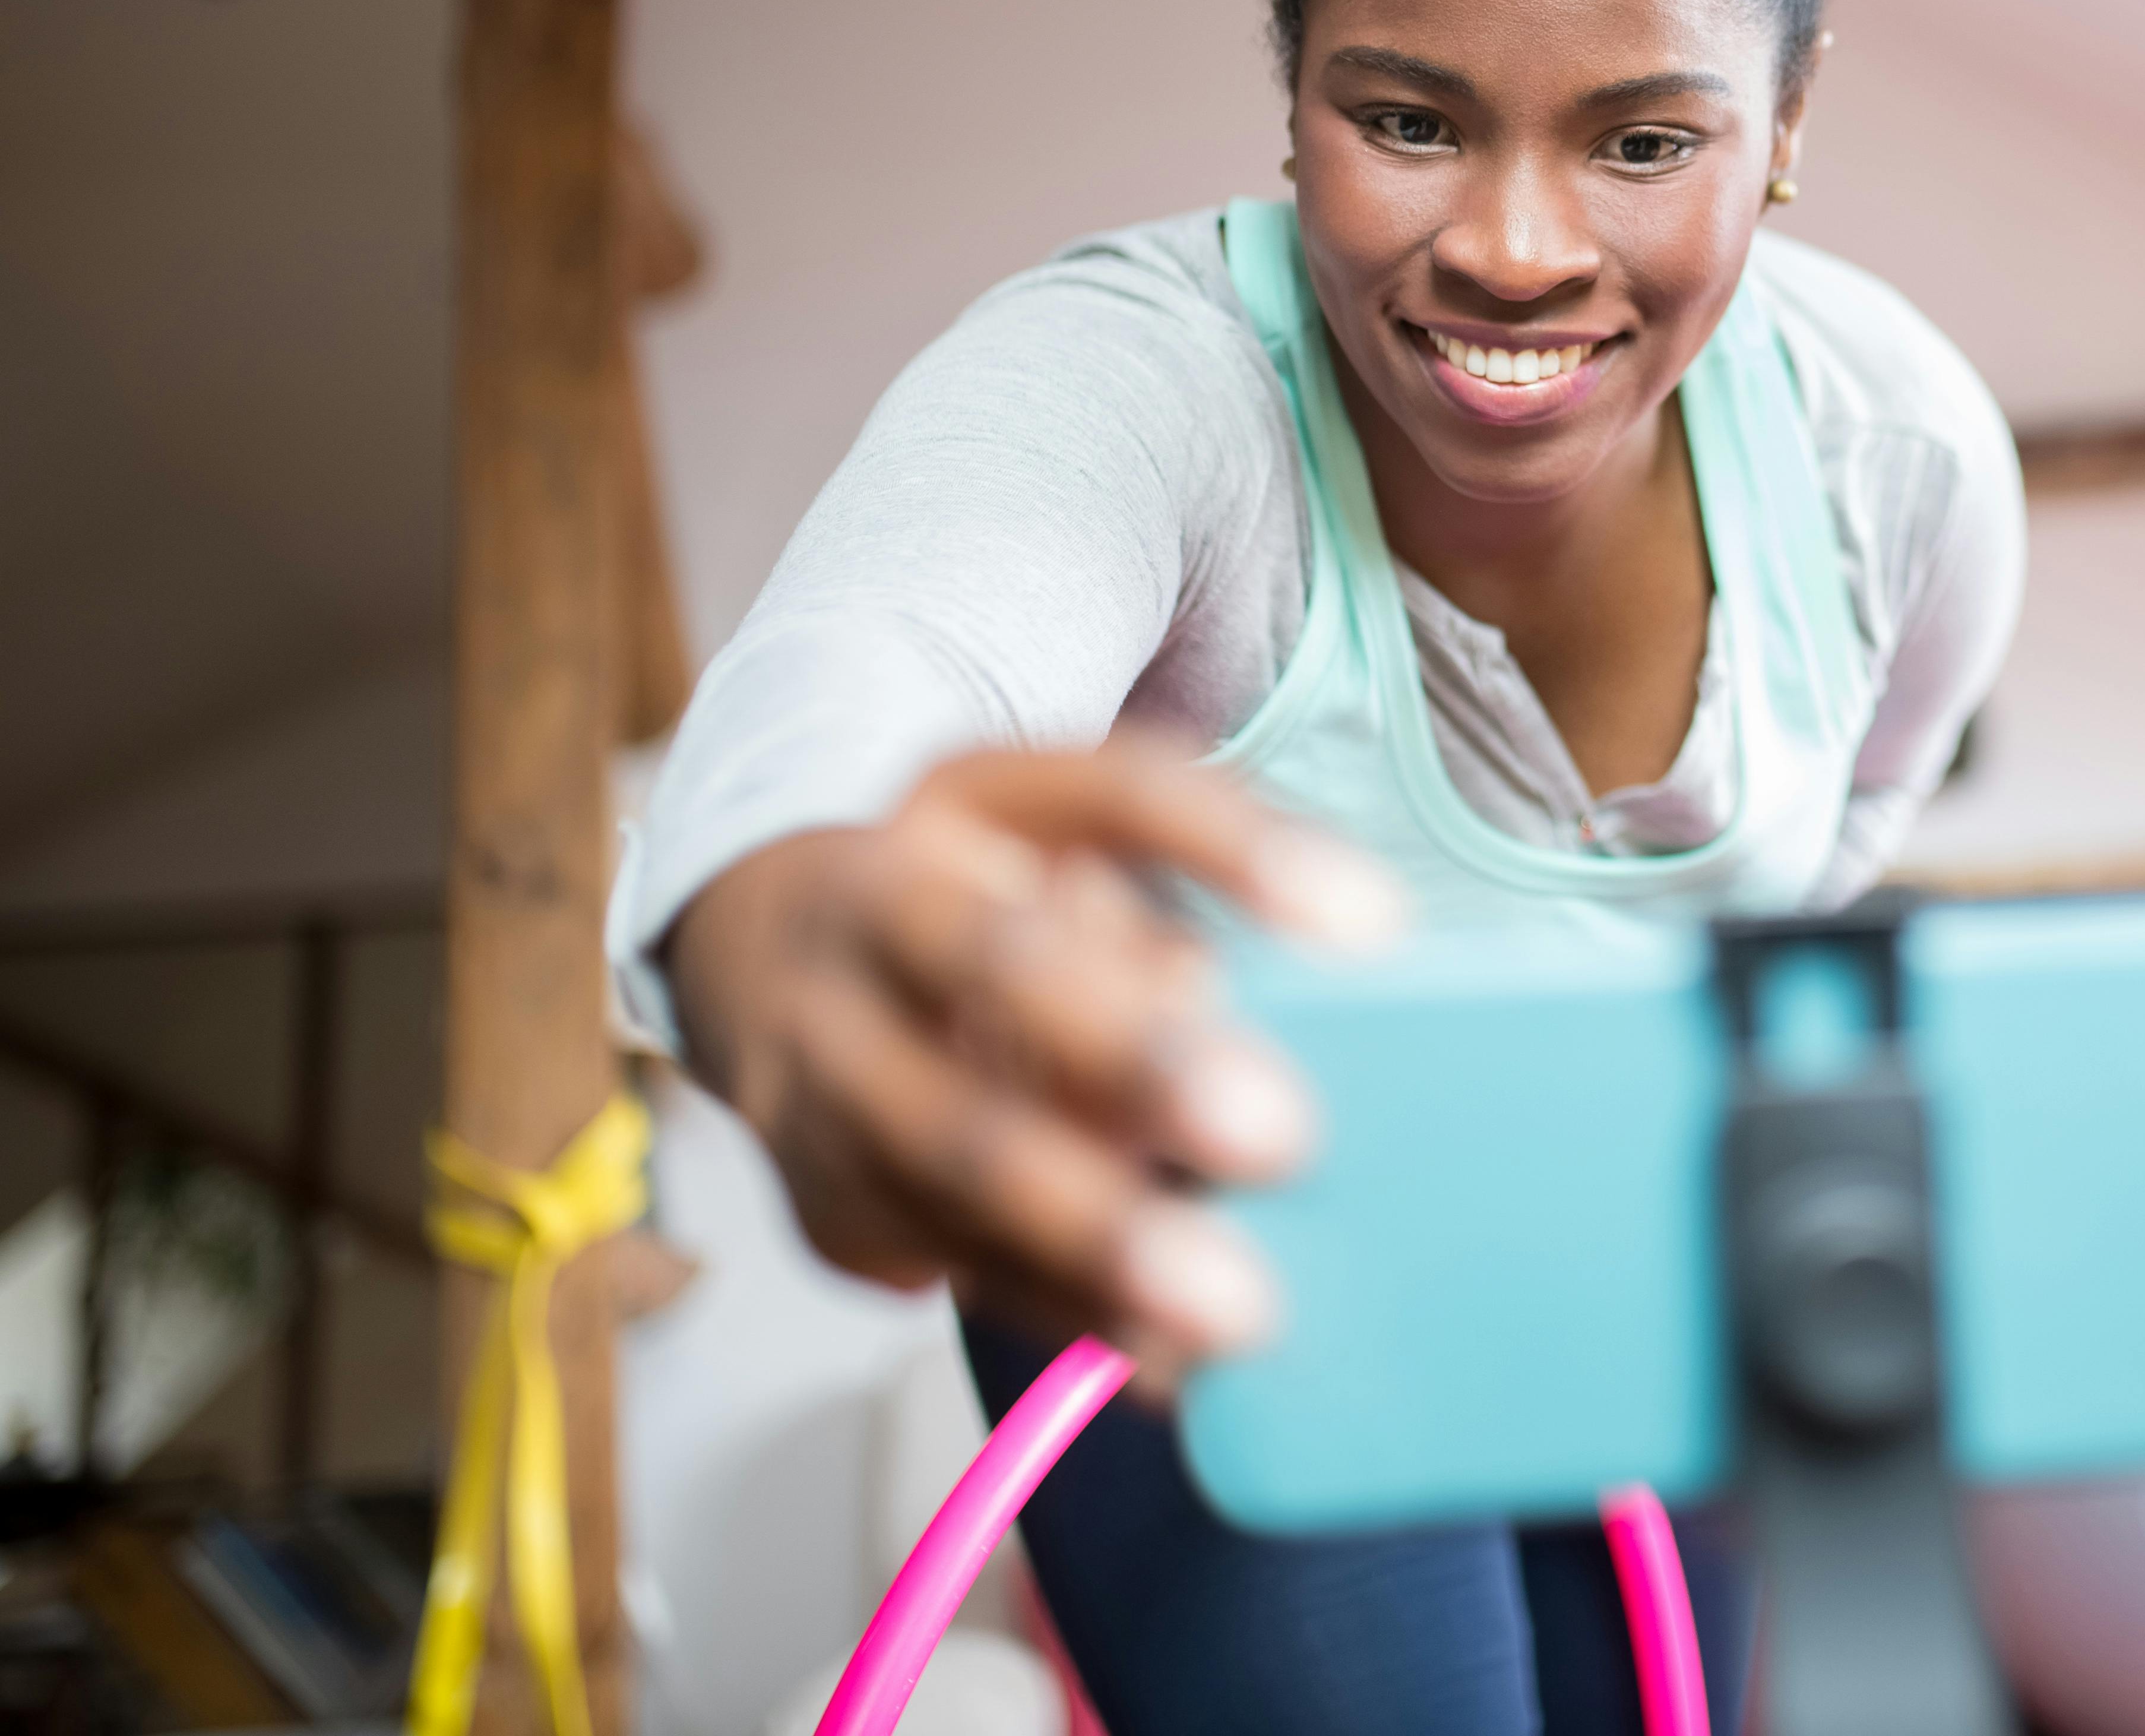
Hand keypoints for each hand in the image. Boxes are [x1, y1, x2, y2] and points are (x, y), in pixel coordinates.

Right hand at [667, 742, 1404, 1390]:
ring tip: (1236, 1309)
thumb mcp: (1074, 851)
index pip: (1119, 792)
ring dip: (1098, 1234)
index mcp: (968, 800)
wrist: (758, 959)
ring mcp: (818, 1062)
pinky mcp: (820, 1202)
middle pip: (995, 966)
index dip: (1241, 850)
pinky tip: (1171, 1361)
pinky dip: (1064, 1315)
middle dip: (1136, 1057)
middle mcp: (868, 913)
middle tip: (1284, 1137)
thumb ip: (1190, 910)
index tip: (1377, 926)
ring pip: (950, 1148)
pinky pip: (948, 1262)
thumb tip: (1320, 996)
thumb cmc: (984, 900)